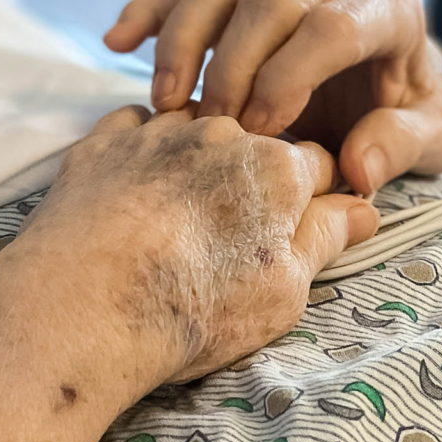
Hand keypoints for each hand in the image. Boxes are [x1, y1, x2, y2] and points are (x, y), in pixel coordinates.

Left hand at [12, 105, 377, 384]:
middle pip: (254, 146)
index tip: (287, 233)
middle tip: (221, 240)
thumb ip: (324, 240)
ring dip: (194, 165)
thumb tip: (363, 210)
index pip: (317, 166)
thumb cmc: (190, 311)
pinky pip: (135, 130)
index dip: (308, 202)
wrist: (78, 308)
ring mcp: (157, 131)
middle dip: (249, 183)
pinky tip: (132, 198)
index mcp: (278, 168)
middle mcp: (221, 132)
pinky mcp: (102, 141)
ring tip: (171, 223)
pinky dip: (141, 156)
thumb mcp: (281, 293)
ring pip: (193, 133)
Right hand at [103, 0, 441, 192]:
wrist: (399, 95)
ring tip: (168, 104)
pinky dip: (150, 15)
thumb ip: (401, 146)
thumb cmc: (412, 117)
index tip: (261, 133)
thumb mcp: (431, 137)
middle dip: (233, 66)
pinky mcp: (239, 1)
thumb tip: (357, 169)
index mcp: (386, 7)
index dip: (289, 78)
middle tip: (216, 128)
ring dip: (184, 40)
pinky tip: (118, 43)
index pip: (330, 27)